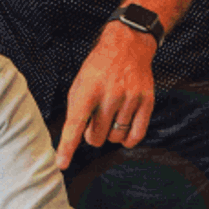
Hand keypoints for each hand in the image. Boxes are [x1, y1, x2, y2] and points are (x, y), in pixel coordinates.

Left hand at [55, 23, 156, 169]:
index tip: (61, 163)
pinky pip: (136, 135)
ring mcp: (130, 98)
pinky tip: (123, 131)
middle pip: (96, 137)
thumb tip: (72, 139)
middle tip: (94, 121)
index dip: (67, 146)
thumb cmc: (99, 67)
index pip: (75, 124)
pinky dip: (128, 140)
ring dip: (110, 133)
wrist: (127, 46)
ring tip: (109, 117)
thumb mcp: (79, 84)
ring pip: (115, 137)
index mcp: (88, 90)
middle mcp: (110, 95)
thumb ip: (76, 110)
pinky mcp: (146, 101)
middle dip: (92, 135)